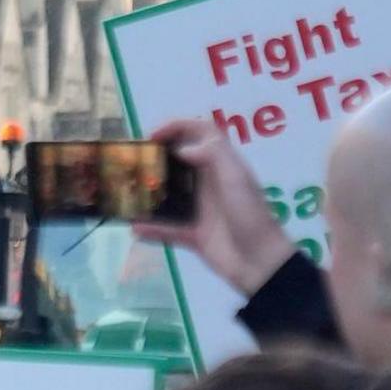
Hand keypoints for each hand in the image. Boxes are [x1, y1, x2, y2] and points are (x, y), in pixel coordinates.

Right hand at [132, 120, 297, 293]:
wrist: (261, 263)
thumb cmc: (251, 215)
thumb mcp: (236, 178)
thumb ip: (212, 155)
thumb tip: (181, 148)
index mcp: (223, 165)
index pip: (200, 133)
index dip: (177, 126)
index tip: (152, 134)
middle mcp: (210, 183)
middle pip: (180, 161)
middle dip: (157, 157)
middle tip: (134, 160)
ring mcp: (201, 210)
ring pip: (170, 195)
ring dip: (151, 193)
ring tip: (129, 190)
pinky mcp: (194, 235)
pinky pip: (168, 229)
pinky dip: (152, 229)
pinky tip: (134, 228)